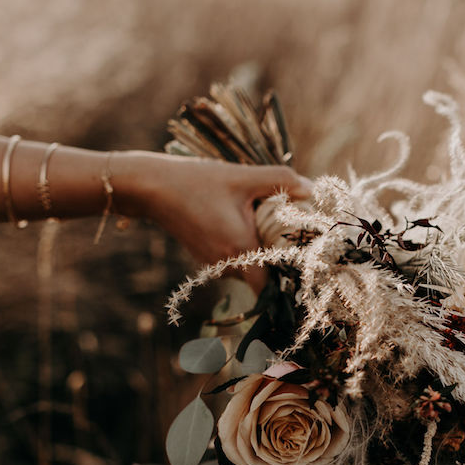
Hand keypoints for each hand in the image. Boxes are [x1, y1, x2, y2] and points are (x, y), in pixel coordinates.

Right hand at [129, 153, 313, 265]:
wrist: (153, 188)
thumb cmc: (198, 182)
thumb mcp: (243, 177)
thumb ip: (280, 181)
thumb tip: (311, 188)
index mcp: (240, 250)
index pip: (269, 288)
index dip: (287, 281)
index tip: (301, 266)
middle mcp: (226, 265)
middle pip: (262, 276)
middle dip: (276, 261)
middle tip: (291, 238)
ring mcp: (213, 264)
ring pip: (247, 268)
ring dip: (258, 252)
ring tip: (265, 225)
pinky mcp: (204, 258)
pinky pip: (232, 261)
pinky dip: (241, 248)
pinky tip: (242, 223)